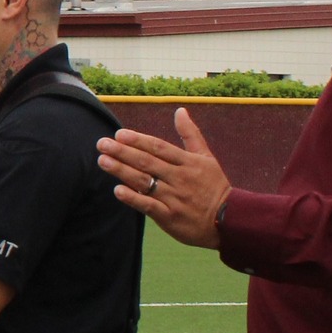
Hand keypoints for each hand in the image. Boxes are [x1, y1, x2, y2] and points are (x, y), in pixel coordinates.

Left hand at [97, 108, 230, 249]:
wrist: (229, 221)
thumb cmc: (214, 186)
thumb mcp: (207, 158)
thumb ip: (190, 135)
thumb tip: (180, 111)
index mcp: (188, 162)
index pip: (159, 148)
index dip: (138, 140)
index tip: (119, 134)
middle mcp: (180, 178)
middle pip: (147, 162)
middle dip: (123, 152)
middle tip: (102, 144)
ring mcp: (174, 198)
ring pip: (145, 182)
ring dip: (122, 171)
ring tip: (103, 161)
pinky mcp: (170, 217)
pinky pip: (149, 206)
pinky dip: (133, 198)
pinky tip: (117, 190)